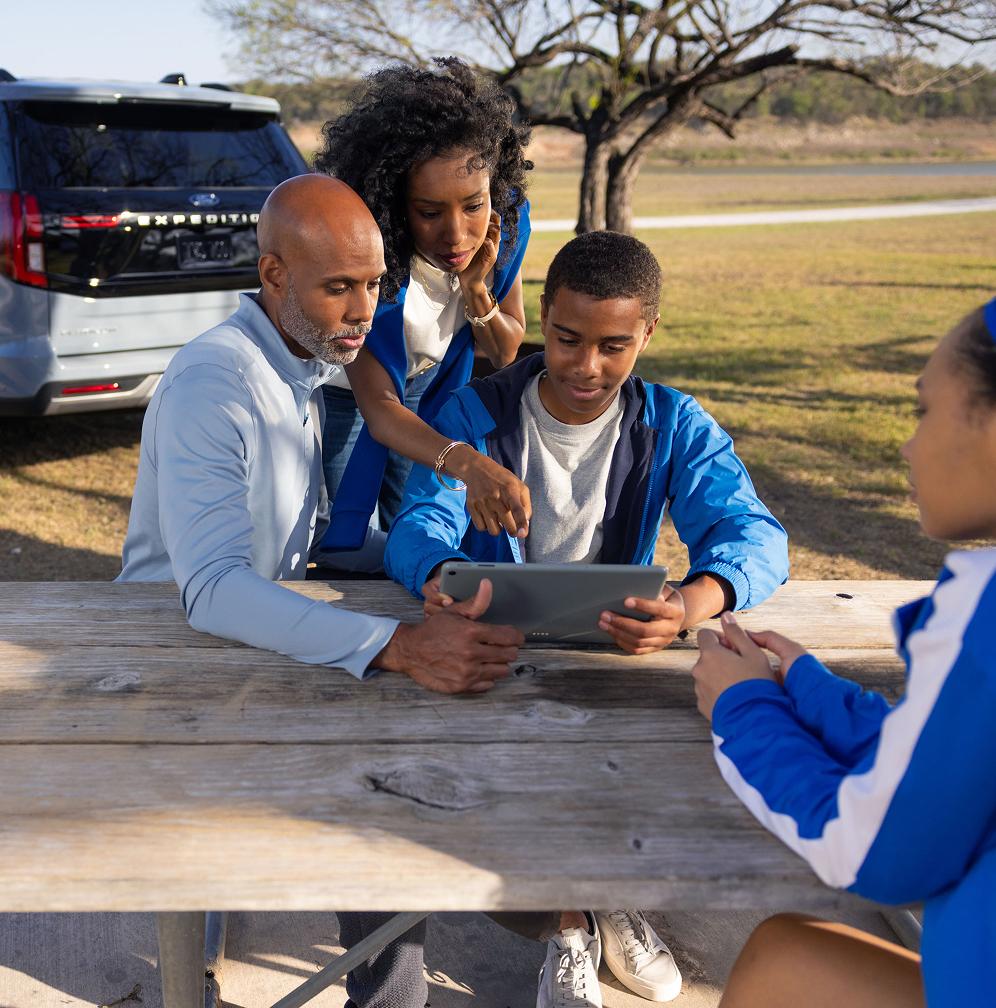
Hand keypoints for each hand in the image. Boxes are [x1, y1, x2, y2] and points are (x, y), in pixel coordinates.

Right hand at [374, 579, 522, 693]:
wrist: (410, 651)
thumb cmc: (433, 630)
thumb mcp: (453, 612)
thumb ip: (476, 602)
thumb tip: (488, 584)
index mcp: (471, 632)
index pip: (509, 637)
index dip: (517, 636)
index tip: (516, 637)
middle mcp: (470, 653)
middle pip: (509, 655)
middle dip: (509, 649)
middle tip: (502, 646)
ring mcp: (467, 672)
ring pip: (502, 671)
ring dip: (499, 664)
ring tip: (490, 657)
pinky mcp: (462, 686)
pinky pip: (489, 684)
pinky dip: (487, 677)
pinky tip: (479, 668)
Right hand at [446, 444, 530, 536]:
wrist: (477, 469)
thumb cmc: (503, 481)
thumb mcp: (520, 487)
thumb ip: (526, 505)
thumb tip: (525, 523)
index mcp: (511, 491)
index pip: (517, 509)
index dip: (521, 523)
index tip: (522, 534)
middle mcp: (496, 497)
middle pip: (508, 526)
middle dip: (513, 530)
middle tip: (513, 525)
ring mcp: (482, 503)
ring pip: (494, 531)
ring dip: (499, 528)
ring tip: (498, 517)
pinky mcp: (472, 507)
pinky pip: (481, 528)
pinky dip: (486, 526)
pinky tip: (488, 516)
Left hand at [459, 210, 500, 294]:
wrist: (467, 278)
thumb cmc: (466, 259)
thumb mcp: (465, 242)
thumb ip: (465, 231)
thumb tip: (456, 218)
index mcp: (486, 237)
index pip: (492, 221)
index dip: (489, 214)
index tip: (482, 206)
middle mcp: (492, 242)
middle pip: (496, 225)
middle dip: (493, 218)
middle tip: (487, 211)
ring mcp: (493, 250)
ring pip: (497, 236)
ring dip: (493, 229)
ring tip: (488, 223)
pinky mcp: (491, 259)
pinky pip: (492, 249)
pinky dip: (489, 244)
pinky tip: (484, 240)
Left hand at [598, 585, 685, 654]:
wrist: (677, 617)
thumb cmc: (666, 599)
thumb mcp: (666, 591)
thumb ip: (655, 590)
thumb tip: (637, 591)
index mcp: (675, 612)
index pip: (659, 609)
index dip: (643, 605)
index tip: (625, 601)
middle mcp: (671, 629)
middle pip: (645, 630)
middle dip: (622, 623)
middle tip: (605, 614)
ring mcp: (663, 641)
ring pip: (638, 642)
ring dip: (618, 633)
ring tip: (603, 623)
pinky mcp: (654, 648)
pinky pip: (636, 650)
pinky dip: (622, 642)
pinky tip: (611, 632)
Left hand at [692, 612, 806, 720]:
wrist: (754, 720)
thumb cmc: (757, 684)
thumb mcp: (753, 653)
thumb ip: (736, 633)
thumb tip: (725, 616)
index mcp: (710, 654)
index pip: (705, 634)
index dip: (721, 638)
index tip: (735, 647)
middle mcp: (699, 669)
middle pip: (707, 655)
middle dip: (722, 657)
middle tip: (743, 667)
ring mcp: (699, 688)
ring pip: (707, 673)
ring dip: (720, 674)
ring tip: (741, 684)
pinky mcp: (702, 705)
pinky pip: (709, 691)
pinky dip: (719, 690)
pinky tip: (736, 697)